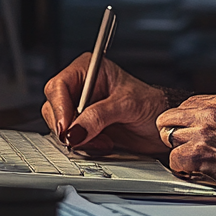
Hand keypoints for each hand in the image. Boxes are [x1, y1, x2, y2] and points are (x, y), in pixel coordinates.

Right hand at [42, 55, 168, 154]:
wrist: (162, 125)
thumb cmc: (152, 104)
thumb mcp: (127, 105)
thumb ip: (99, 115)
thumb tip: (75, 130)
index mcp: (90, 69)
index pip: (59, 85)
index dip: (59, 107)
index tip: (66, 127)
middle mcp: (81, 87)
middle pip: (53, 107)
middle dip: (69, 127)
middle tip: (86, 137)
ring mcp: (80, 108)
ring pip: (59, 126)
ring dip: (78, 139)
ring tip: (103, 140)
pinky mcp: (83, 127)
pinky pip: (69, 139)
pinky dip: (82, 145)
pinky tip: (102, 144)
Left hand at [156, 94, 215, 189]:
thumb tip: (203, 118)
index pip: (188, 104)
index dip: (186, 120)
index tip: (189, 130)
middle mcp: (211, 112)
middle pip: (170, 117)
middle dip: (174, 132)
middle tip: (183, 145)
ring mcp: (202, 132)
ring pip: (170, 138)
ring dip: (180, 150)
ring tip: (194, 159)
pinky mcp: (197, 153)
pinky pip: (174, 159)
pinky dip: (181, 167)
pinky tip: (193, 169)